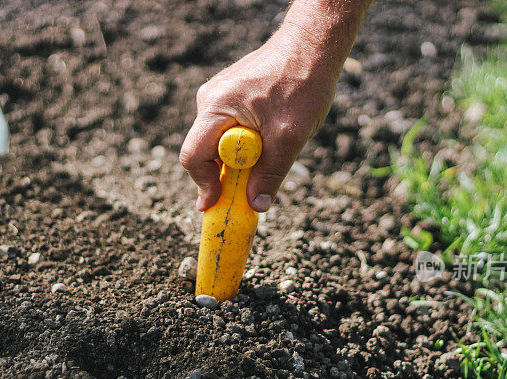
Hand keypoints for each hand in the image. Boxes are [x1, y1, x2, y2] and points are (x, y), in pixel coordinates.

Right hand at [179, 23, 341, 211]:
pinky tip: (272, 134)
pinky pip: (231, 128)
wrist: (314, 45)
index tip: (218, 204)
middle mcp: (210, 100)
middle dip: (226, 173)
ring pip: (220, 141)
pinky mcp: (233, 94)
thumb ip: (270, 174)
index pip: (193, 156)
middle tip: (250, 188)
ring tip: (272, 150)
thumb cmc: (302, 84)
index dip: (204, 185)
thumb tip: (256, 205)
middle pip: (205, 151)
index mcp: (216, 107)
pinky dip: (248, 141)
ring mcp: (220, 95)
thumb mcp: (289, 137)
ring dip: (241, 157)